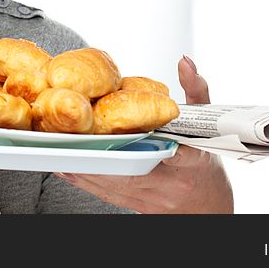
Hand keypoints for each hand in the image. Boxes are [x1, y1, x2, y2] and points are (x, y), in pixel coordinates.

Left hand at [55, 56, 233, 213]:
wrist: (207, 204)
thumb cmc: (203, 161)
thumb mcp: (206, 123)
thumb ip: (195, 90)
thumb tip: (184, 61)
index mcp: (193, 162)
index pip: (179, 156)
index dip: (155, 148)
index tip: (130, 135)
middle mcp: (171, 184)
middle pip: (134, 173)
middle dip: (103, 156)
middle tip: (76, 138)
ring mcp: (152, 199)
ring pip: (115, 186)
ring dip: (87, 169)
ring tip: (61, 151)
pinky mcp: (136, 206)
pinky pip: (107, 195)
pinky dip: (86, 181)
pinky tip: (67, 167)